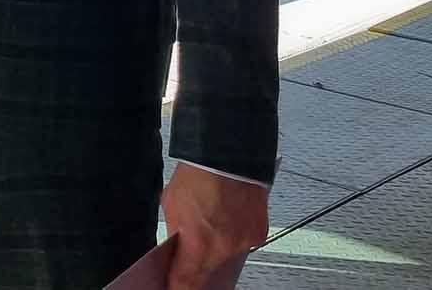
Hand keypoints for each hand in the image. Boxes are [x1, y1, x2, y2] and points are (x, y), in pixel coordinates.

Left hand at [161, 165, 266, 289]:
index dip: (177, 286)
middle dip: (198, 268)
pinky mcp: (259, 233)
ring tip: (208, 231)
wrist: (228, 155)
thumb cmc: (198, 175)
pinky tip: (225, 222)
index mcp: (199, 245)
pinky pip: (242, 243)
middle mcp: (225, 249)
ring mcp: (244, 242)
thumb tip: (178, 249)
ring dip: (217, 250)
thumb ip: (176, 234)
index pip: (186, 282)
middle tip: (189, 259)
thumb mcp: (172, 206)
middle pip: (209, 272)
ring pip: (227, 257)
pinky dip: (233, 237)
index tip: (173, 287)